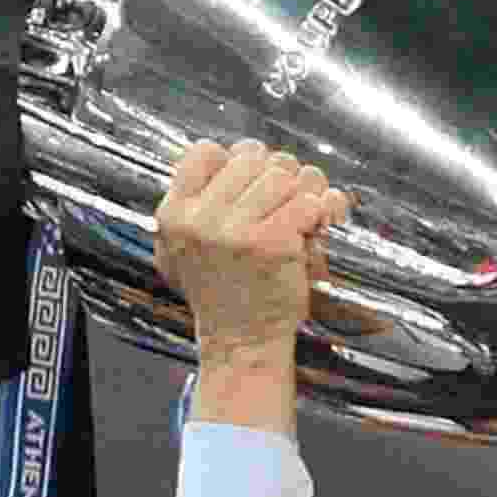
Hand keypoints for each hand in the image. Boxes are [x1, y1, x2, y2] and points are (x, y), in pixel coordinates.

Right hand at [154, 139, 350, 371]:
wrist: (242, 345)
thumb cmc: (221, 297)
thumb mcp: (180, 251)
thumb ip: (192, 205)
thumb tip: (224, 155)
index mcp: (174, 214)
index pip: (205, 152)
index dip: (237, 161)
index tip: (253, 185)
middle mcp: (201, 219)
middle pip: (252, 158)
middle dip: (278, 173)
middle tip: (288, 199)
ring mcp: (237, 231)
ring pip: (284, 174)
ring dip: (305, 188)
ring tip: (306, 210)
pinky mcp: (274, 244)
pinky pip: (309, 201)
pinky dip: (322, 210)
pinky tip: (319, 226)